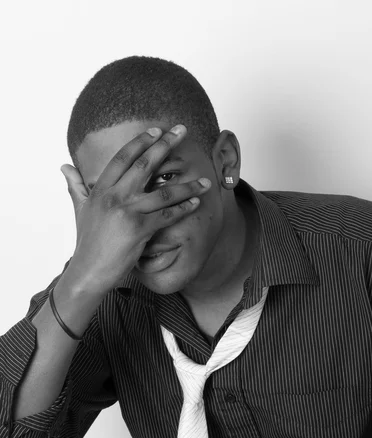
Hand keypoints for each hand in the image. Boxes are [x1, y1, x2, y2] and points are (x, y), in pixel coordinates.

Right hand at [60, 124, 210, 291]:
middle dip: (166, 145)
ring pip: (164, 192)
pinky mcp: (139, 230)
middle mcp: (114, 196)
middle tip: (182, 131)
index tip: (157, 130)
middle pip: (145, 165)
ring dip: (188, 186)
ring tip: (206, 180)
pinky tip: (196, 203)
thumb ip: (76, 186)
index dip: (141, 142)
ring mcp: (127, 212)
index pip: (123, 158)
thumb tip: (65, 167)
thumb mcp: (80, 210)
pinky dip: (184, 209)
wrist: (89, 271)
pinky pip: (167, 215)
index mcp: (100, 189)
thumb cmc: (87, 242)